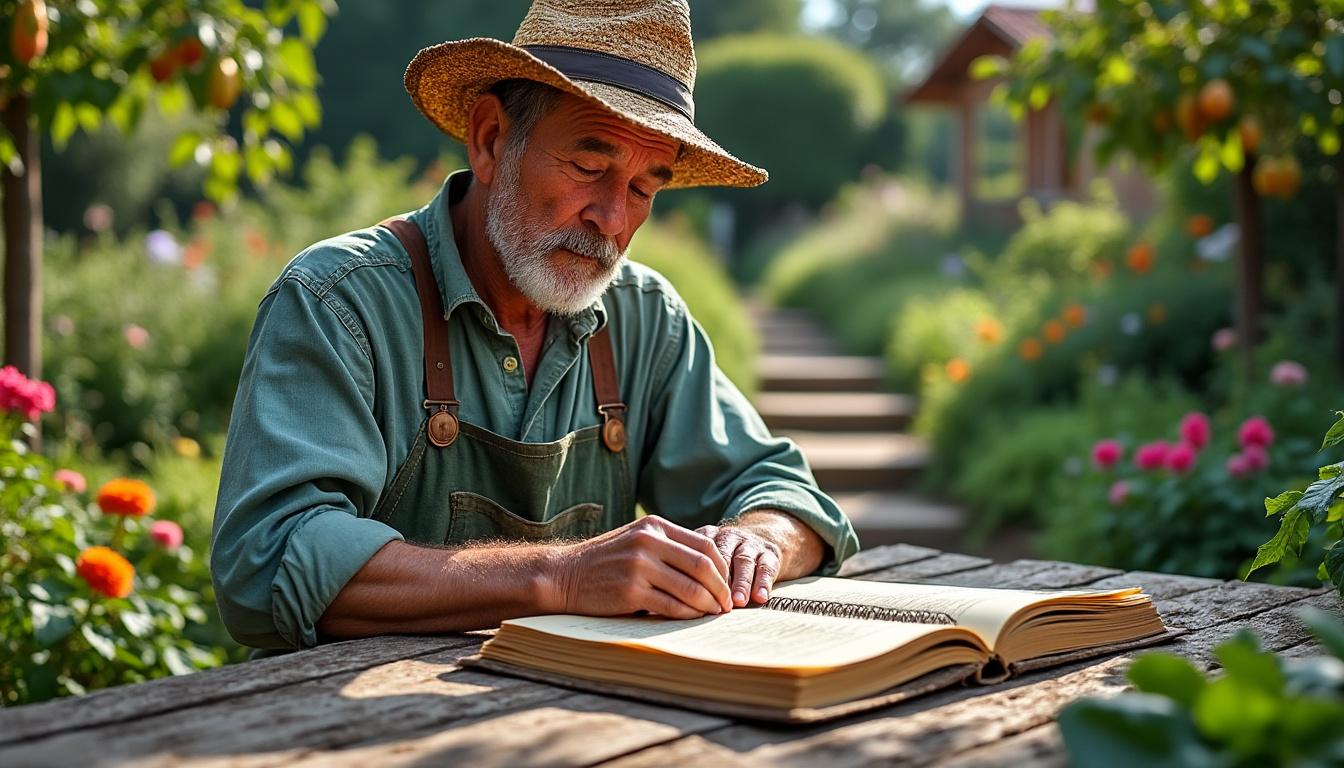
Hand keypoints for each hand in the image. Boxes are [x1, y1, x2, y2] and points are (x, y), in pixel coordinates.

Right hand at [550, 515, 731, 618]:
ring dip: (708, 605)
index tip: (727, 584)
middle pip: (702, 566)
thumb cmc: (605, 561)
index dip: (722, 568)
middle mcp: (648, 542)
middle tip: (726, 604)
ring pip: (690, 588)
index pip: (704, 545)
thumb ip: (668, 546)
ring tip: (713, 613)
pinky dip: (687, 614)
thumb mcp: (636, 540)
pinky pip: (670, 606)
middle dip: (720, 588)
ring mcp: (638, 566)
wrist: (564, 575)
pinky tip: (691, 618)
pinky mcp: (630, 591)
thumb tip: (710, 567)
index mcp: (654, 526)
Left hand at [695, 521, 782, 607]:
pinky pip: (766, 568)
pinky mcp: (770, 554)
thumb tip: (673, 595)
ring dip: (741, 582)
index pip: (701, 551)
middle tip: (716, 597)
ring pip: (744, 561)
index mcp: (709, 536)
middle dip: (720, 577)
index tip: (693, 589)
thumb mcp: (705, 551)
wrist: (759, 538)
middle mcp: (729, 537)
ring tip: (739, 601)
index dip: (697, 570)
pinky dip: (763, 583)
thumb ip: (691, 566)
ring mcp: (750, 544)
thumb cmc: (723, 555)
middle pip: (723, 555)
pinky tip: (760, 597)